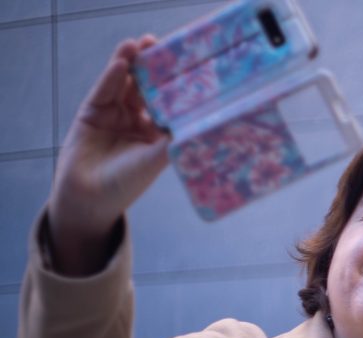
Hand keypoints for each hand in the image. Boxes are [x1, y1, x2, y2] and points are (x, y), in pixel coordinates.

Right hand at [48, 35, 169, 274]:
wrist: (90, 199)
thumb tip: (202, 119)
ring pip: (124, 84)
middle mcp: (137, 120)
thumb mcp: (158, 159)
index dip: (173, 83)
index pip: (167, 101)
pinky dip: (111, 77)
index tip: (185, 63)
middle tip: (161, 44)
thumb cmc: (128, 184)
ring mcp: (114, 114)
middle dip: (152, 66)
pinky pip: (103, 91)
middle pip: (145, 86)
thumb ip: (174, 138)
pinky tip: (121, 64)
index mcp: (157, 132)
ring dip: (131, 63)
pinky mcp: (92, 112)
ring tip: (140, 45)